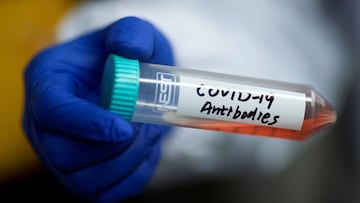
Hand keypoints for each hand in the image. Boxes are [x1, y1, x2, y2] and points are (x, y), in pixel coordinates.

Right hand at [22, 16, 173, 202]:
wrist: (129, 81)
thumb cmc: (127, 58)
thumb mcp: (134, 34)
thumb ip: (132, 33)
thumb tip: (128, 50)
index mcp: (47, 82)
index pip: (53, 112)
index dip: (87, 124)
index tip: (125, 128)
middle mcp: (44, 124)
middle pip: (64, 155)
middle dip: (113, 148)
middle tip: (144, 129)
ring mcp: (59, 154)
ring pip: (85, 181)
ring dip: (126, 164)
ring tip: (148, 137)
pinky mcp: (80, 175)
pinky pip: (103, 195)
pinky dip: (132, 179)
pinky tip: (145, 154)